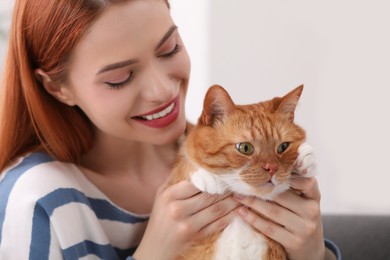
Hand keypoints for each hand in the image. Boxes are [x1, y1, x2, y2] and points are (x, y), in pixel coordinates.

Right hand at [134, 179, 238, 259]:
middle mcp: (178, 209)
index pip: (197, 182)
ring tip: (242, 193)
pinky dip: (231, 216)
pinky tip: (238, 209)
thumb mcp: (161, 195)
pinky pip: (218, 224)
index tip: (224, 172)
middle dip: (226, 188)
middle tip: (238, 182)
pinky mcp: (197, 236)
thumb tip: (190, 159)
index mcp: (170, 195)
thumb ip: (175, 178)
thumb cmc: (160, 217)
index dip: (213, 177)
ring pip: (217, 208)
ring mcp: (188, 225)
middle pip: (209, 194)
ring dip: (233, 201)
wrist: (155, 247)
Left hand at [234, 143, 325, 259]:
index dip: (286, 173)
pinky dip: (253, 219)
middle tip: (241, 182)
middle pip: (282, 195)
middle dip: (260, 188)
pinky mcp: (294, 242)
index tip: (265, 168)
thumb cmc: (301, 218)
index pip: (304, 180)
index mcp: (315, 197)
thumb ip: (293, 186)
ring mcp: (304, 228)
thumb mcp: (304, 202)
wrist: (311, 249)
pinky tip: (242, 212)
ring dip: (252, 202)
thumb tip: (268, 164)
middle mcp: (312, 211)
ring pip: (273, 211)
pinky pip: (269, 228)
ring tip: (238, 196)